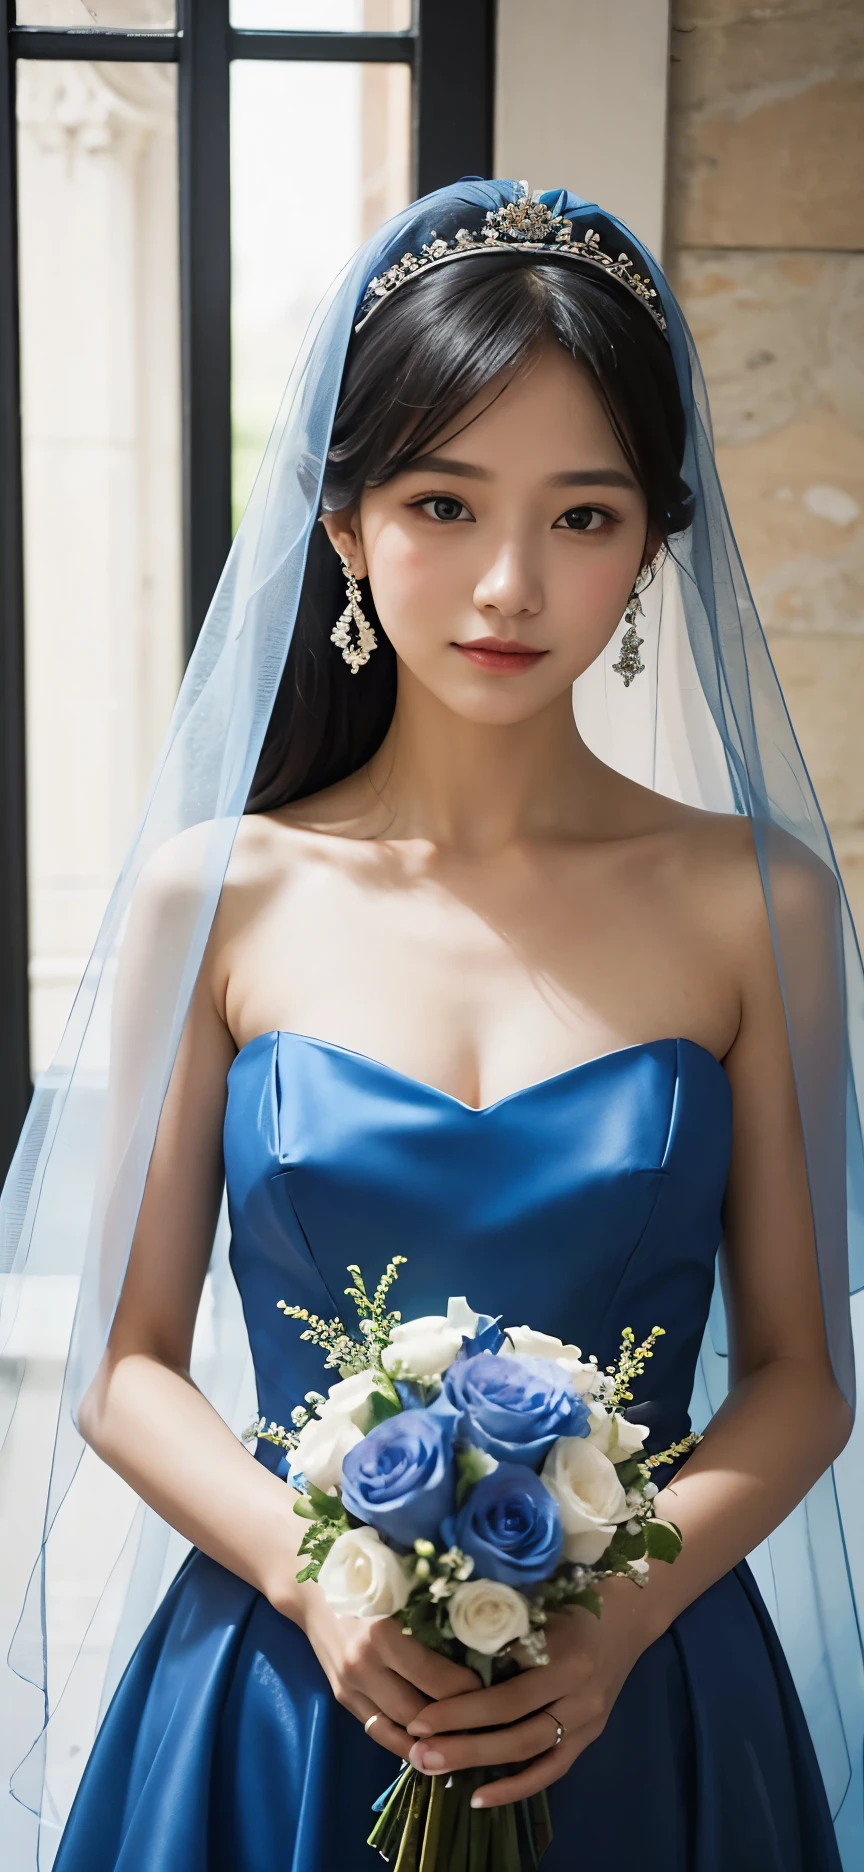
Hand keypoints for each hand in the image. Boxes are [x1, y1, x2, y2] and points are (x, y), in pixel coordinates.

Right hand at [300, 1590, 480, 1762]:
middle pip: (420, 1712)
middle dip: (455, 1723)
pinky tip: (430, 1751)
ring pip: (398, 1730)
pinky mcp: (342, 1698)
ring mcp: (350, 1687)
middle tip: (487, 1723)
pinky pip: (378, 1731)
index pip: (436, 1678)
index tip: (493, 1689)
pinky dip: (404, 1745)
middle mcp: (364, 1666)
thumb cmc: (367, 1578)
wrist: (312, 1588)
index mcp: (383, 1635)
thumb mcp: (400, 1588)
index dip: (468, 1690)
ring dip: (432, 1742)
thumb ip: (433, 1612)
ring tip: (465, 1748)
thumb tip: (480, 1637)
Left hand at [405, 1579, 654, 1807]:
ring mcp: (588, 1721)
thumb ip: (497, 1633)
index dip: (460, 1710)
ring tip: (435, 1770)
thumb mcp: (535, 1606)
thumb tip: (435, 1654)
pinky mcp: (590, 1737)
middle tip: (418, 1753)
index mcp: (564, 1657)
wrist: (627, 1614)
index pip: (505, 1695)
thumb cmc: (570, 1600)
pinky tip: (480, 1798)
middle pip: (515, 1730)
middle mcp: (579, 1694)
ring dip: (479, 1765)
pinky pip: (552, 1770)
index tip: (417, 1718)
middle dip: (462, 1745)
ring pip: (529, 1753)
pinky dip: (517, 1787)